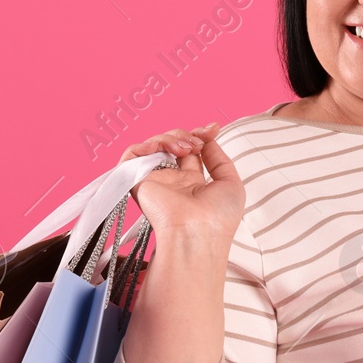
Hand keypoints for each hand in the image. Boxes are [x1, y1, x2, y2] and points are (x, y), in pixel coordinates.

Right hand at [119, 123, 242, 247]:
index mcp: (193, 183)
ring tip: (185, 148)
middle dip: (187, 134)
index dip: (200, 135)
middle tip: (197, 141)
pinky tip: (160, 147)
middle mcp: (173, 181)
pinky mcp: (136, 182)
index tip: (213, 128)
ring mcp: (155, 181)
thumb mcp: (231, 183)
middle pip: (173, 144)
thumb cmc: (218, 217)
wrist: (198, 234)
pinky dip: (143, 145)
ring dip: (171, 137)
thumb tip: (208, 139)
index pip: (191, 150)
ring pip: (155, 145)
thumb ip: (219, 158)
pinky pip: (131, 155)